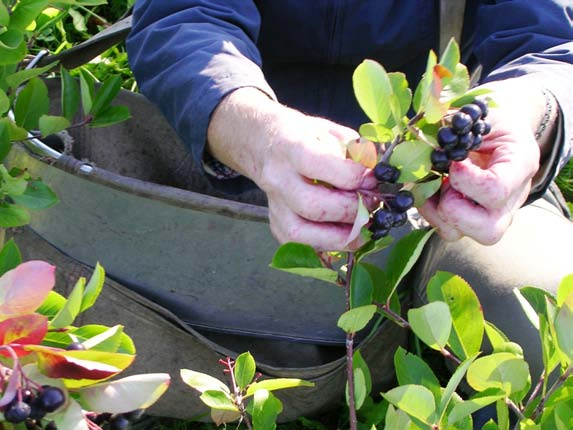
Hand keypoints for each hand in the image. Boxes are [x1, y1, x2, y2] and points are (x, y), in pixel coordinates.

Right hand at [207, 88, 376, 250]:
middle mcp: (278, 179)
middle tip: (372, 205)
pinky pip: (298, 246)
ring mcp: (274, 205)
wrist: (266, 144)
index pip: (318, 165)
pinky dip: (325, 246)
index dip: (352, 176)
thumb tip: (380, 171)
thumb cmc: (304, 137)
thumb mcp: (330, 131)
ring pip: (301, 234)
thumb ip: (355, 150)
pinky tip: (343, 236)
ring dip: (339, 238)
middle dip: (350, 210)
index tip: (373, 178)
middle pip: (312, 206)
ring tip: (363, 230)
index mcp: (291, 148)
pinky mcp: (275, 224)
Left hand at [419, 79, 547, 244]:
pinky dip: (428, 210)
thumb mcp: (481, 110)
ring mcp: (489, 214)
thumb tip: (421, 136)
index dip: (465, 180)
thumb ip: (457, 122)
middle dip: (452, 208)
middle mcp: (510, 200)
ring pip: (457, 235)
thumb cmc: (491, 116)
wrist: (502, 125)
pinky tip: (429, 187)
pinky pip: (443, 228)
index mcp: (519, 166)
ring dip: (434, 210)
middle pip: (487, 231)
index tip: (454, 160)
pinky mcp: (468, 218)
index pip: (494, 191)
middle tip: (445, 181)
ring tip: (435, 182)